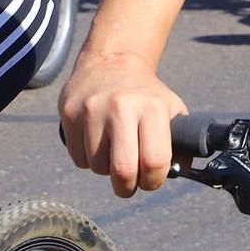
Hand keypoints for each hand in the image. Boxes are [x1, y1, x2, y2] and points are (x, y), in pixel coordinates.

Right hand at [60, 50, 186, 196]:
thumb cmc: (146, 95)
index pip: (155, 161)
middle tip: (129, 184)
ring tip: (113, 151)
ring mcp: (92, 109)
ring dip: (106, 170)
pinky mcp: (69, 113)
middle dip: (127, 188)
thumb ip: (180, 143)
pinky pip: (78, 159)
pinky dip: (88, 160)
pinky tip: (97, 142)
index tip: (151, 180)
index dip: (154, 180)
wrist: (112, 62)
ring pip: (97, 167)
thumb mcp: (172, 109)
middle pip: (123, 171)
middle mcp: (121, 107)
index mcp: (152, 107)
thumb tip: (179, 173)